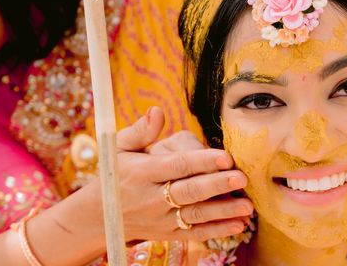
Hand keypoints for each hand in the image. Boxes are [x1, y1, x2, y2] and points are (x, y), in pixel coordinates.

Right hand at [88, 107, 253, 242]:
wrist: (98, 216)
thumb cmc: (115, 173)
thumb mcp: (119, 148)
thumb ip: (141, 130)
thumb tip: (157, 111)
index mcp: (143, 173)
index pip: (177, 166)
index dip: (202, 161)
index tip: (226, 156)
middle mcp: (152, 198)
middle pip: (189, 192)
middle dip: (217, 185)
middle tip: (242, 178)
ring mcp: (161, 219)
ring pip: (195, 216)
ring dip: (223, 211)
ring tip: (248, 205)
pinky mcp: (168, 234)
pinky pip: (195, 233)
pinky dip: (217, 230)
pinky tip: (239, 225)